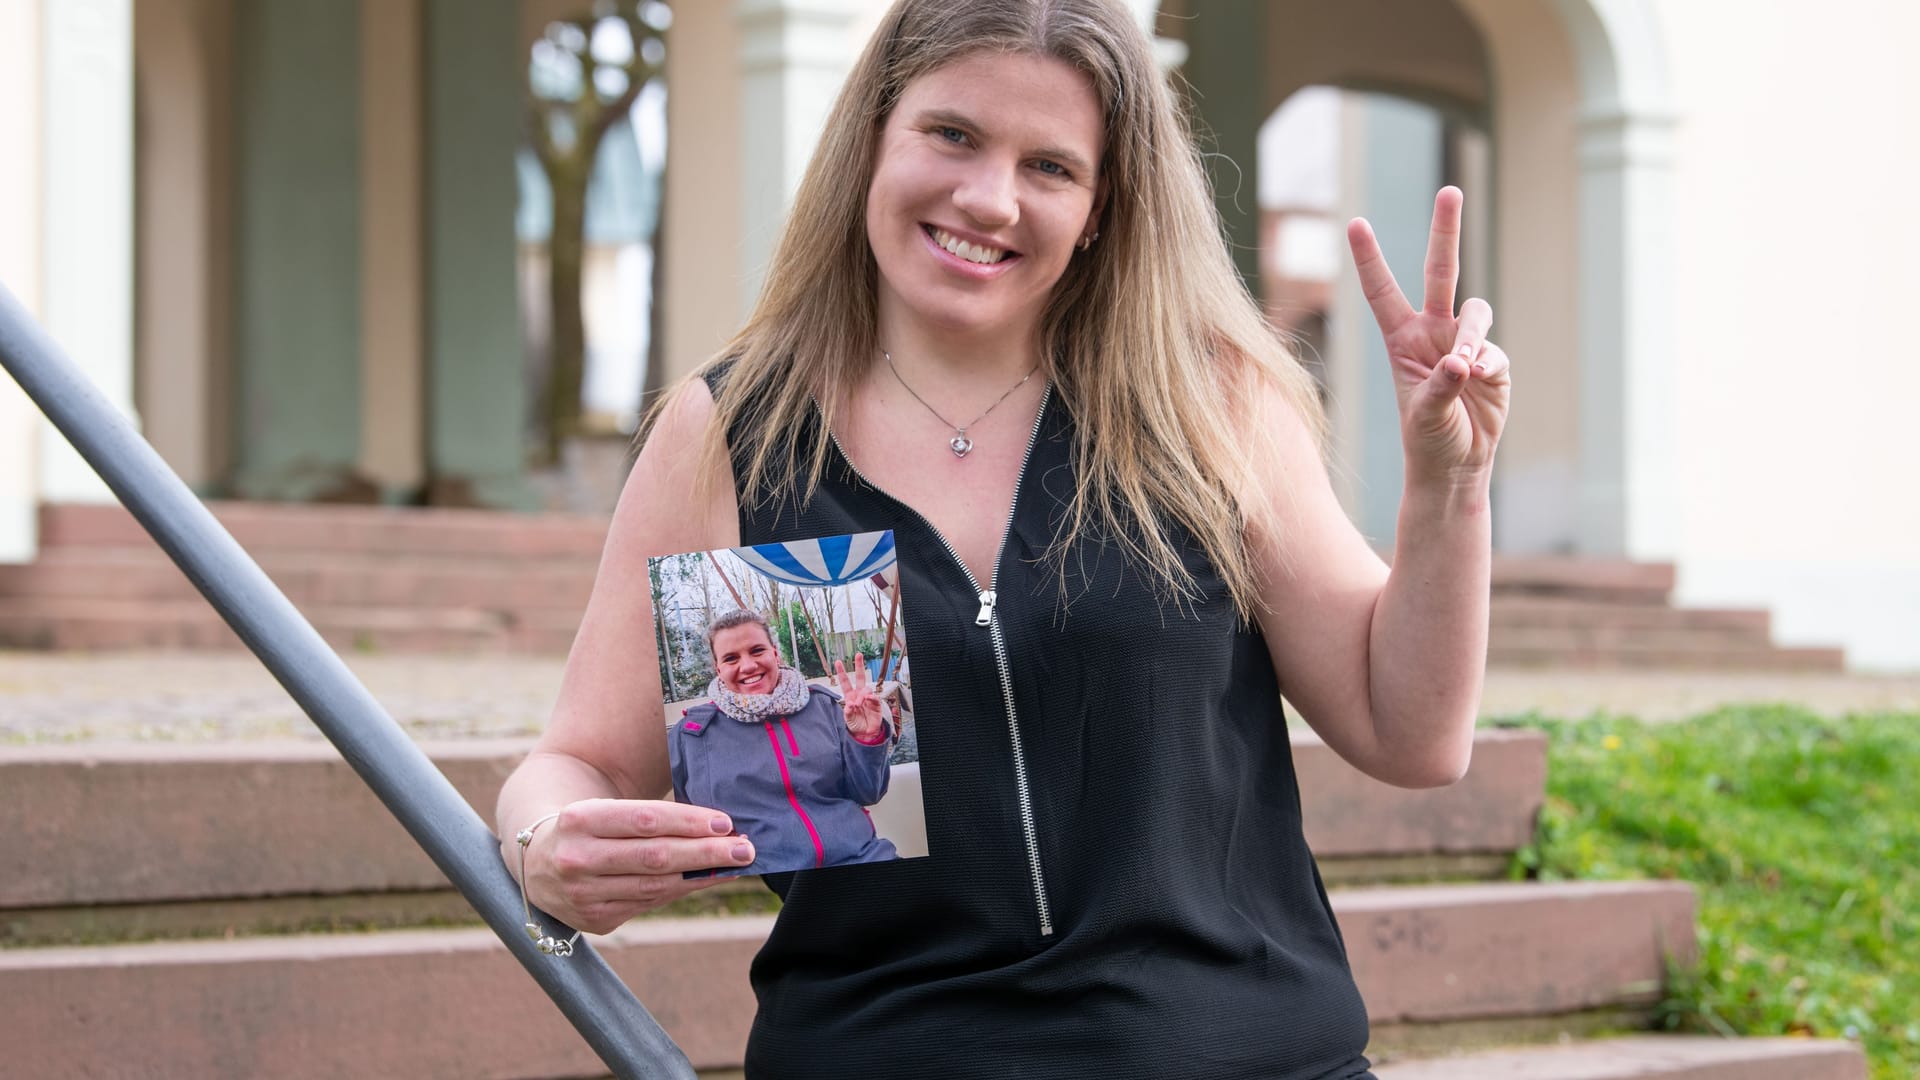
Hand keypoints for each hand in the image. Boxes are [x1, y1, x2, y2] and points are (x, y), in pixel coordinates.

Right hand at [517, 799, 755, 934]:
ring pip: (654, 886)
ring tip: (734, 865)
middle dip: (706, 853)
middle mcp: (575, 859)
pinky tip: (704, 880)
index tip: (726, 823)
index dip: (689, 822)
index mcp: (578, 819)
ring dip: (701, 876)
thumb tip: (716, 828)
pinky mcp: (593, 921)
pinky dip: (680, 891)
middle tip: (745, 848)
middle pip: (654, 856)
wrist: (532, 859)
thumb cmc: (587, 825)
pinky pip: (648, 904)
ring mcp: (582, 896)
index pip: (645, 819)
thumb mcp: (602, 808)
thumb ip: (648, 817)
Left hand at [833, 654, 886, 741]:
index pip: (845, 682)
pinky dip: (871, 697)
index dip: (842, 672)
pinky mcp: (876, 704)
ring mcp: (868, 698)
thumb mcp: (847, 719)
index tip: (838, 662)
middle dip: (859, 665)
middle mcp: (859, 694)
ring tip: (858, 704)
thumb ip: (847, 712)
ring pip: (866, 689)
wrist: (865, 734)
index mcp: (850, 696)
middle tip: (858, 655)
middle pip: (860, 677)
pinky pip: (874, 697)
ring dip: (862, 695)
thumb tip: (850, 705)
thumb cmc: (855, 724)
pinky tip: (868, 699)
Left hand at [1347, 186, 1509, 485]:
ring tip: (1468, 368)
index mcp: (1402, 339)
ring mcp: (1465, 343)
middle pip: (1442, 270)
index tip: (1356, 223)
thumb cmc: (1428, 439)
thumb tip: (1462, 360)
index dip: (1370, 258)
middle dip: (1445, 230)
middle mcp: (1433, 332)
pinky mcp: (1494, 362)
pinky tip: (1480, 383)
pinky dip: (1489, 363)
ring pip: (1476, 312)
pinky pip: (1495, 350)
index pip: (1382, 291)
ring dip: (1473, 334)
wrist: (1456, 465)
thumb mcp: (1423, 416)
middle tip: (1450, 189)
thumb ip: (1440, 387)